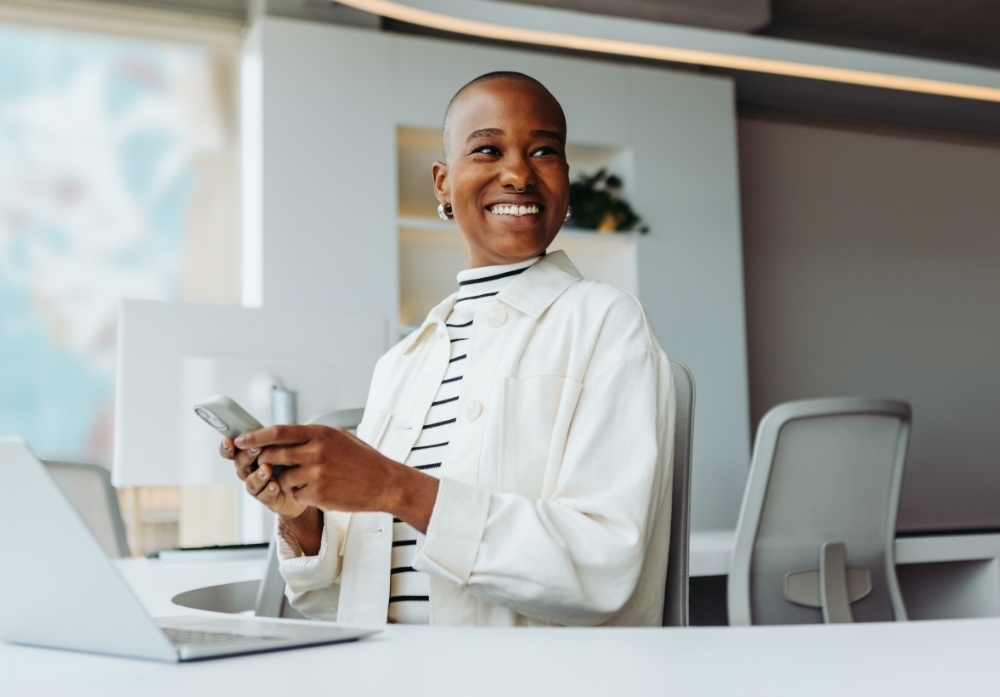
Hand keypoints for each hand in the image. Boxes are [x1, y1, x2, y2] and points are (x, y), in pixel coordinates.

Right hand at [220, 436, 307, 519]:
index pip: (232, 451)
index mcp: (249, 455)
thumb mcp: (282, 444)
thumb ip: (270, 437)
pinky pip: (265, 496)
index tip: (228, 440)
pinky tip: (275, 485)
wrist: (305, 483)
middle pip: (241, 464)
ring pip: (252, 482)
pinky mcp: (269, 498)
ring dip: (258, 475)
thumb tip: (263, 428)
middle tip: (257, 448)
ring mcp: (258, 485)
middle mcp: (250, 471)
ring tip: (267, 469)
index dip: (227, 447)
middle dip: (247, 455)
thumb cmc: (290, 460)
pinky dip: (269, 490)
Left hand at [235, 424, 439, 532]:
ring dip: (286, 480)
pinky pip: (295, 494)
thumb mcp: (339, 437)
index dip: (255, 436)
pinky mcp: (318, 494)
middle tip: (264, 463)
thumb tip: (284, 436)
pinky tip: (317, 490)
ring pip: (282, 477)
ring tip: (306, 479)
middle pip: (273, 455)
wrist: (384, 483)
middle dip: (264, 460)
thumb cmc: (363, 460)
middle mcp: (316, 451)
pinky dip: (300, 494)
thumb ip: (312, 436)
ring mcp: (316, 474)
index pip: (278, 432)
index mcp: (320, 433)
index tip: (240, 440)